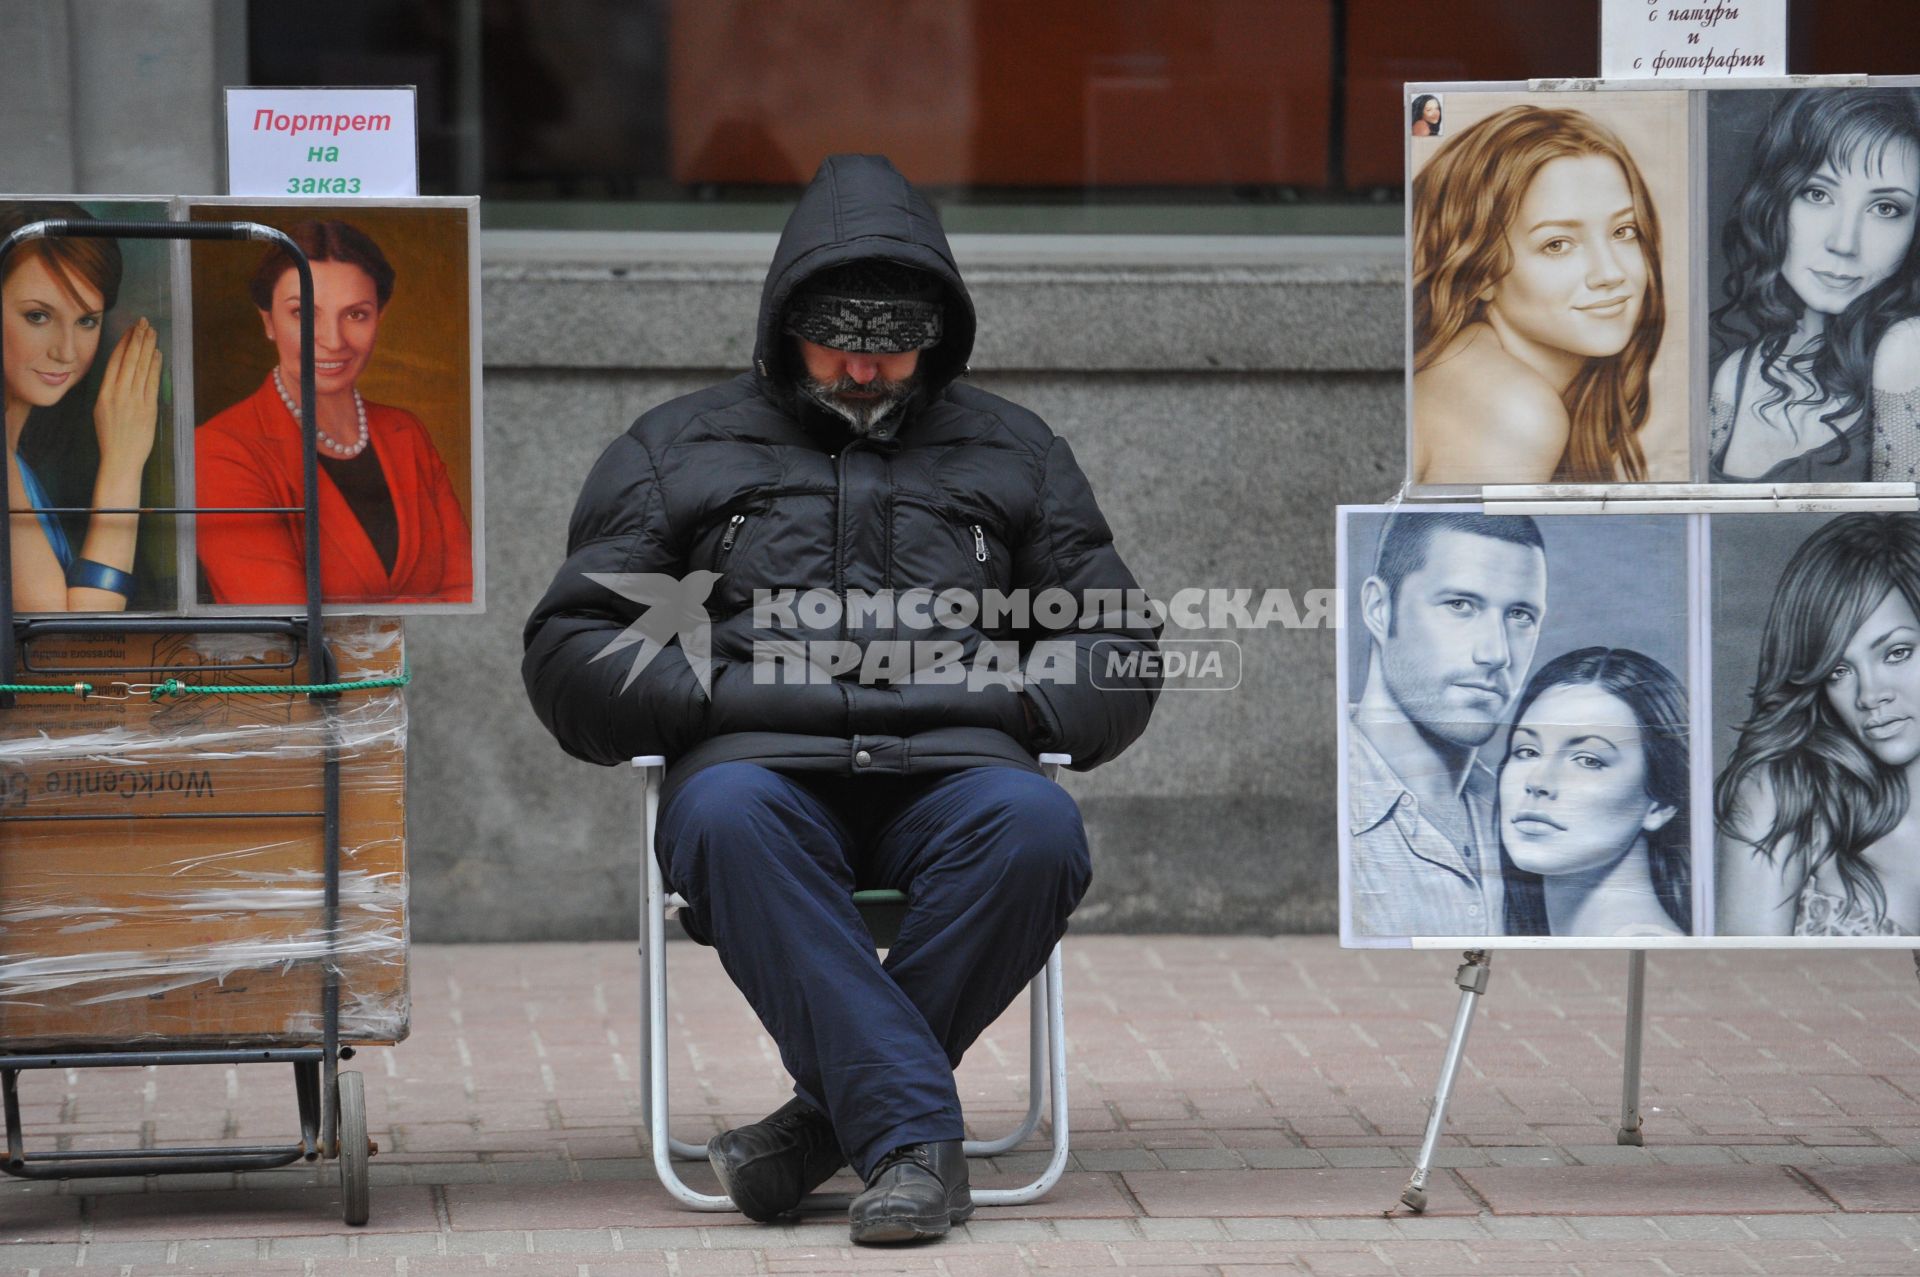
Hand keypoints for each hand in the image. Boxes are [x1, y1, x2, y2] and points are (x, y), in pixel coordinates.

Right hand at [93, 317, 160, 475]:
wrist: (120, 460)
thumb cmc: (112, 438)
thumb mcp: (102, 411)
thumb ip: (111, 392)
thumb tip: (121, 373)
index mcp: (104, 394)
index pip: (115, 362)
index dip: (124, 343)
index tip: (131, 330)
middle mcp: (117, 394)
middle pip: (129, 360)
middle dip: (137, 339)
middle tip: (144, 322)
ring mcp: (133, 401)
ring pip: (141, 367)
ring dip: (148, 347)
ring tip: (152, 332)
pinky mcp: (147, 409)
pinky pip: (152, 382)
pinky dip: (155, 366)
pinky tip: (158, 354)